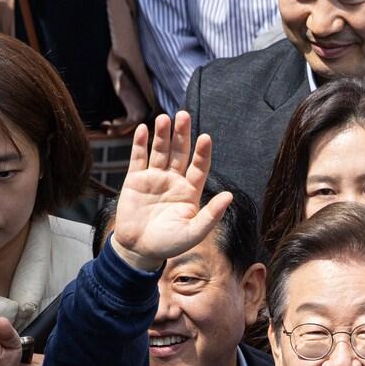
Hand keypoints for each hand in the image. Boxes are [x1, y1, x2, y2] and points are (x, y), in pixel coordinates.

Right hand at [110, 112, 232, 271]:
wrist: (139, 250)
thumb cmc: (169, 244)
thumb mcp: (193, 233)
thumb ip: (211, 215)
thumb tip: (229, 196)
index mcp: (190, 191)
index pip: (199, 167)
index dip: (202, 153)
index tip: (205, 138)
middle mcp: (174, 181)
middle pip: (180, 152)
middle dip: (182, 135)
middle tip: (183, 115)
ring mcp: (154, 178)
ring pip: (160, 151)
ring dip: (162, 135)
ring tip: (165, 118)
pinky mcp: (135, 180)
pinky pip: (138, 158)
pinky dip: (140, 144)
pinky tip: (143, 129)